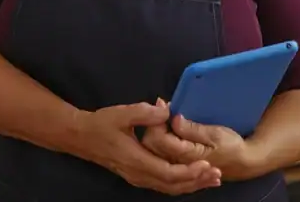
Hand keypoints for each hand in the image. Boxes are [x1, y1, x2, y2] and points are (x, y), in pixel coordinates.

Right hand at [73, 102, 221, 194]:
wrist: (81, 137)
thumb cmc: (102, 124)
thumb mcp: (123, 113)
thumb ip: (146, 113)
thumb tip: (167, 111)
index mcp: (137, 161)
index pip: (169, 173)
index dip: (190, 172)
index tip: (208, 165)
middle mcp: (139, 175)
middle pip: (173, 185)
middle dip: (197, 181)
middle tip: (218, 175)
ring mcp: (137, 178)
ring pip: (169, 188)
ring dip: (191, 185)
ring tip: (211, 179)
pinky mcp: (137, 176)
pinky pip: (163, 185)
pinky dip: (181, 183)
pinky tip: (192, 178)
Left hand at [142, 100, 254, 180]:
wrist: (241, 162)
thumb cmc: (231, 147)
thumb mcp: (215, 134)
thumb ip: (192, 129)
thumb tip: (174, 119)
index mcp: (185, 156)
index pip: (159, 139)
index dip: (157, 119)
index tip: (162, 103)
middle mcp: (176, 163)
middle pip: (151, 145)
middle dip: (153, 124)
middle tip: (163, 108)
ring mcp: (176, 165)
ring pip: (153, 149)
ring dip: (155, 130)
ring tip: (166, 115)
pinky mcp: (177, 164)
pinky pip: (160, 152)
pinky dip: (160, 137)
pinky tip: (167, 127)